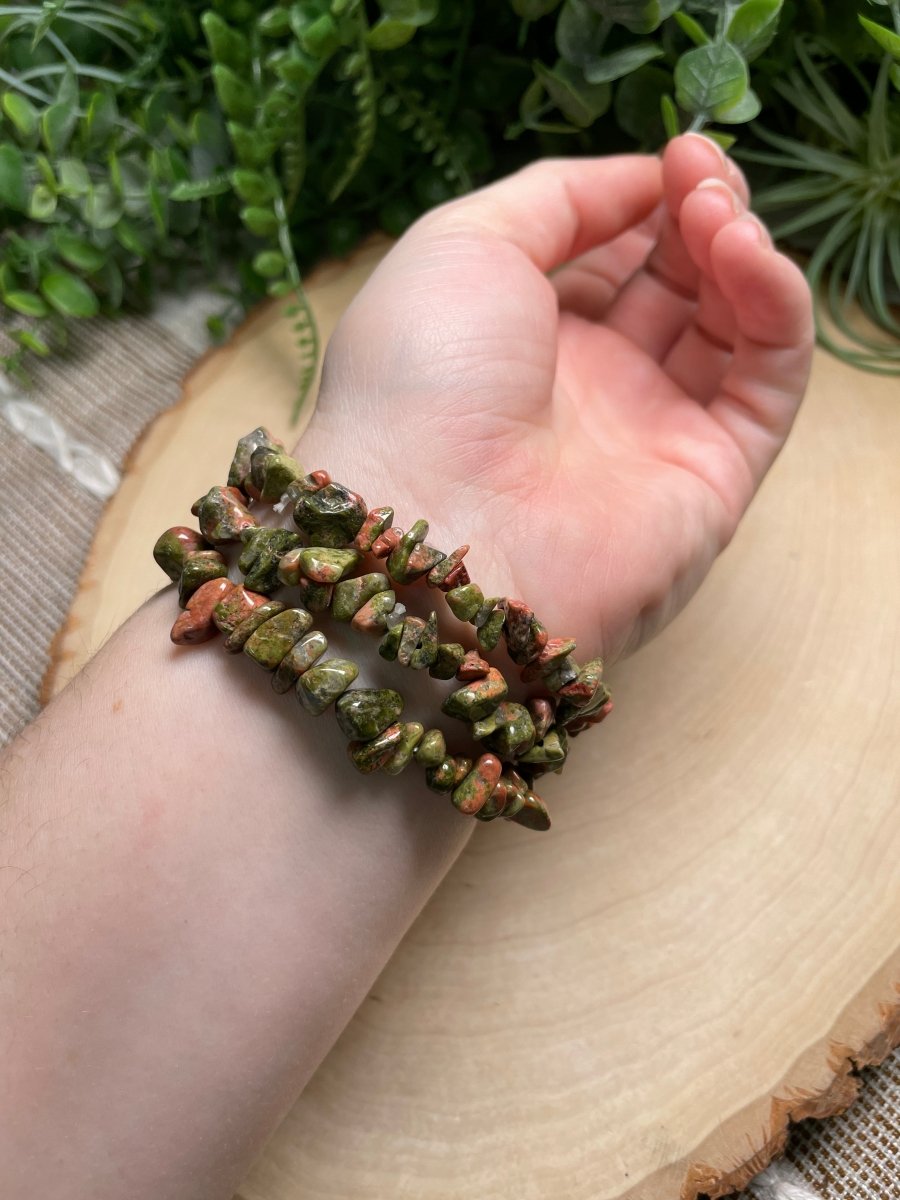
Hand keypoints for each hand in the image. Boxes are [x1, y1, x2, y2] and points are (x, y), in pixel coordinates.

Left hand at [299, 134, 812, 663]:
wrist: (433, 527)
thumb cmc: (419, 380)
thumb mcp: (461, 245)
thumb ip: (556, 198)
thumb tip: (644, 178)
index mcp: (520, 338)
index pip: (611, 257)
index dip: (646, 201)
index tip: (671, 155)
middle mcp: (589, 387)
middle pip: (677, 285)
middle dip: (698, 215)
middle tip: (703, 170)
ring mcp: (652, 434)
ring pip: (730, 327)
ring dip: (736, 251)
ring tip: (717, 207)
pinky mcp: (711, 477)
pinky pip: (766, 382)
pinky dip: (774, 308)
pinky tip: (746, 253)